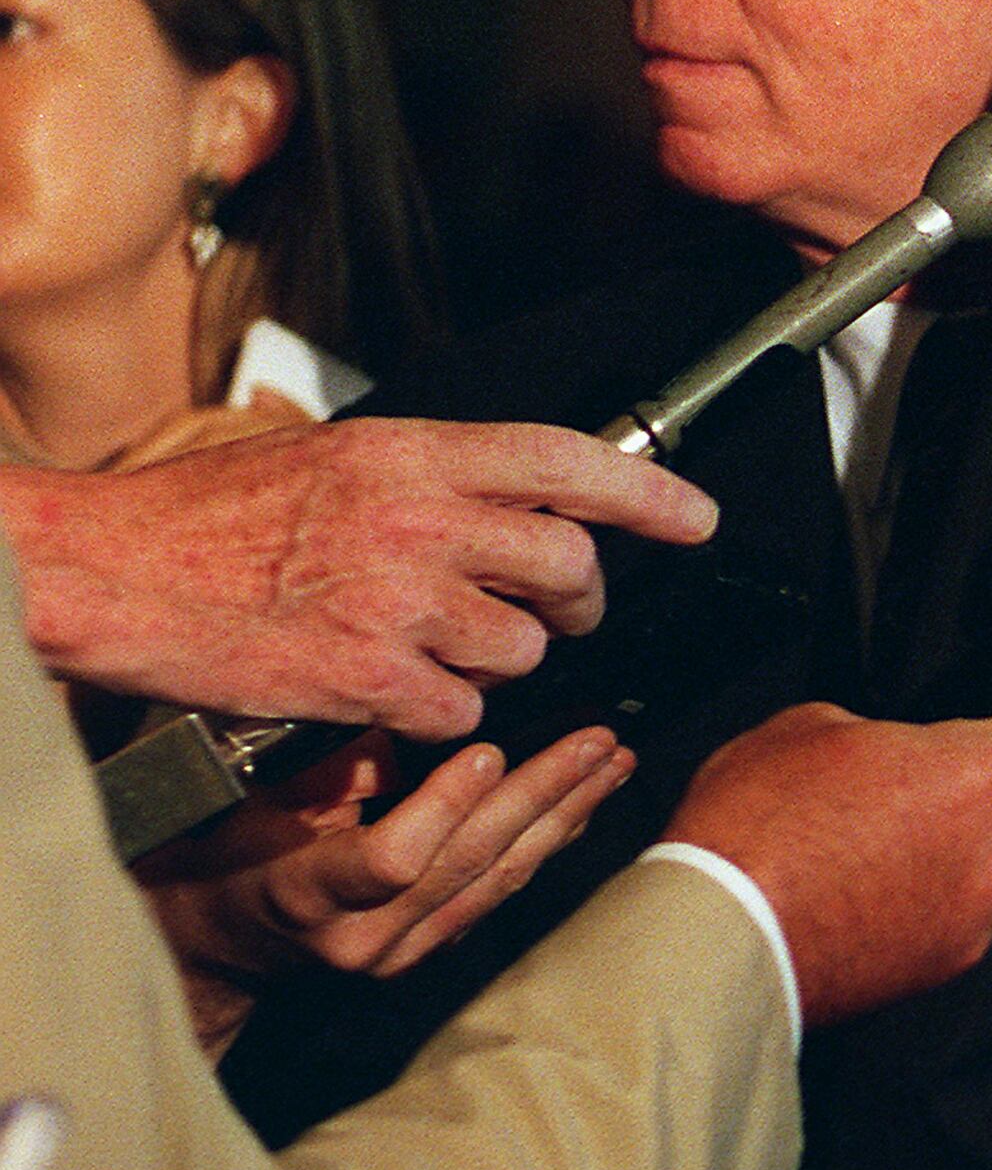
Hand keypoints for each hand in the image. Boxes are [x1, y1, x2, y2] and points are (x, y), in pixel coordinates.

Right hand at [4, 420, 717, 737]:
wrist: (115, 570)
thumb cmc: (209, 517)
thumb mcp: (333, 456)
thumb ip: (429, 476)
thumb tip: (514, 492)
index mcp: (414, 454)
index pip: (571, 462)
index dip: (651, 495)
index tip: (697, 520)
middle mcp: (421, 520)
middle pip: (571, 566)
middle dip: (578, 601)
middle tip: (559, 613)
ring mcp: (399, 601)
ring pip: (522, 648)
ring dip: (499, 661)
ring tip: (438, 649)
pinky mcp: (368, 678)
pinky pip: (461, 711)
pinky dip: (438, 715)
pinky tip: (390, 694)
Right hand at [135, 726, 638, 1050]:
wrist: (221, 942)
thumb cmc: (231, 856)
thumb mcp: (260, 805)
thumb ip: (336, 770)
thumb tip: (412, 715)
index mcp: (309, 895)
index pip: (394, 859)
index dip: (445, 806)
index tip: (486, 749)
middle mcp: (364, 937)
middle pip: (470, 863)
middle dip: (543, 795)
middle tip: (597, 742)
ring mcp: (404, 952)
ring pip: (500, 879)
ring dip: (565, 814)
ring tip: (613, 763)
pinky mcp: (430, 950)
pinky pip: (499, 891)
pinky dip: (545, 842)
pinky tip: (583, 803)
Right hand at [666, 697, 991, 1026]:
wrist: (714, 940)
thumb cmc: (752, 834)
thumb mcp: (810, 729)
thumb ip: (881, 731)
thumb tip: (890, 746)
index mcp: (980, 776)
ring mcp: (973, 917)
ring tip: (915, 838)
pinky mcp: (940, 966)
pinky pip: (971, 920)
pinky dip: (945, 900)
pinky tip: (884, 887)